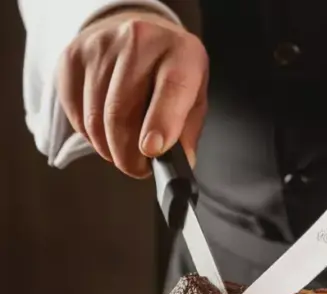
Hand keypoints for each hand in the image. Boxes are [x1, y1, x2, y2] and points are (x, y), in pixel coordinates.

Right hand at [57, 9, 207, 177]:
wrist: (141, 33)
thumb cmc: (172, 73)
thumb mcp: (195, 98)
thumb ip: (187, 132)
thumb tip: (179, 163)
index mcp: (180, 53)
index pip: (170, 88)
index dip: (160, 123)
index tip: (152, 151)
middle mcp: (139, 41)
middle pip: (122, 110)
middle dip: (127, 153)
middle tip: (137, 169)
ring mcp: (100, 46)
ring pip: (94, 117)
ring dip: (108, 148)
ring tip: (123, 153)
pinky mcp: (72, 56)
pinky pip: (75, 113)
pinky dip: (89, 135)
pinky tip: (105, 133)